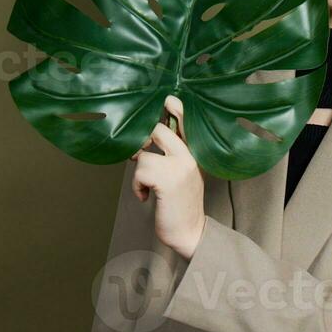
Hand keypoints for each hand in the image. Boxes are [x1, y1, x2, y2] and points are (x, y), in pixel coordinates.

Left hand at [130, 95, 205, 259]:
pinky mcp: (167, 180)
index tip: (167, 98)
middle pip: (158, 130)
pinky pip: (139, 171)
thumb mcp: (180, 175)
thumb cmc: (179, 204)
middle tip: (141, 158)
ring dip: (139, 174)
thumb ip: (169, 156)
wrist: (189, 233)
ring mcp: (179, 167)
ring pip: (143, 154)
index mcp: (194, 153)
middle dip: (142, 143)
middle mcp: (189, 156)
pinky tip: (147, 197)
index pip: (186, 122)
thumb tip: (143, 141)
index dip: (174, 107)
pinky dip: (137, 186)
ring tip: (148, 188)